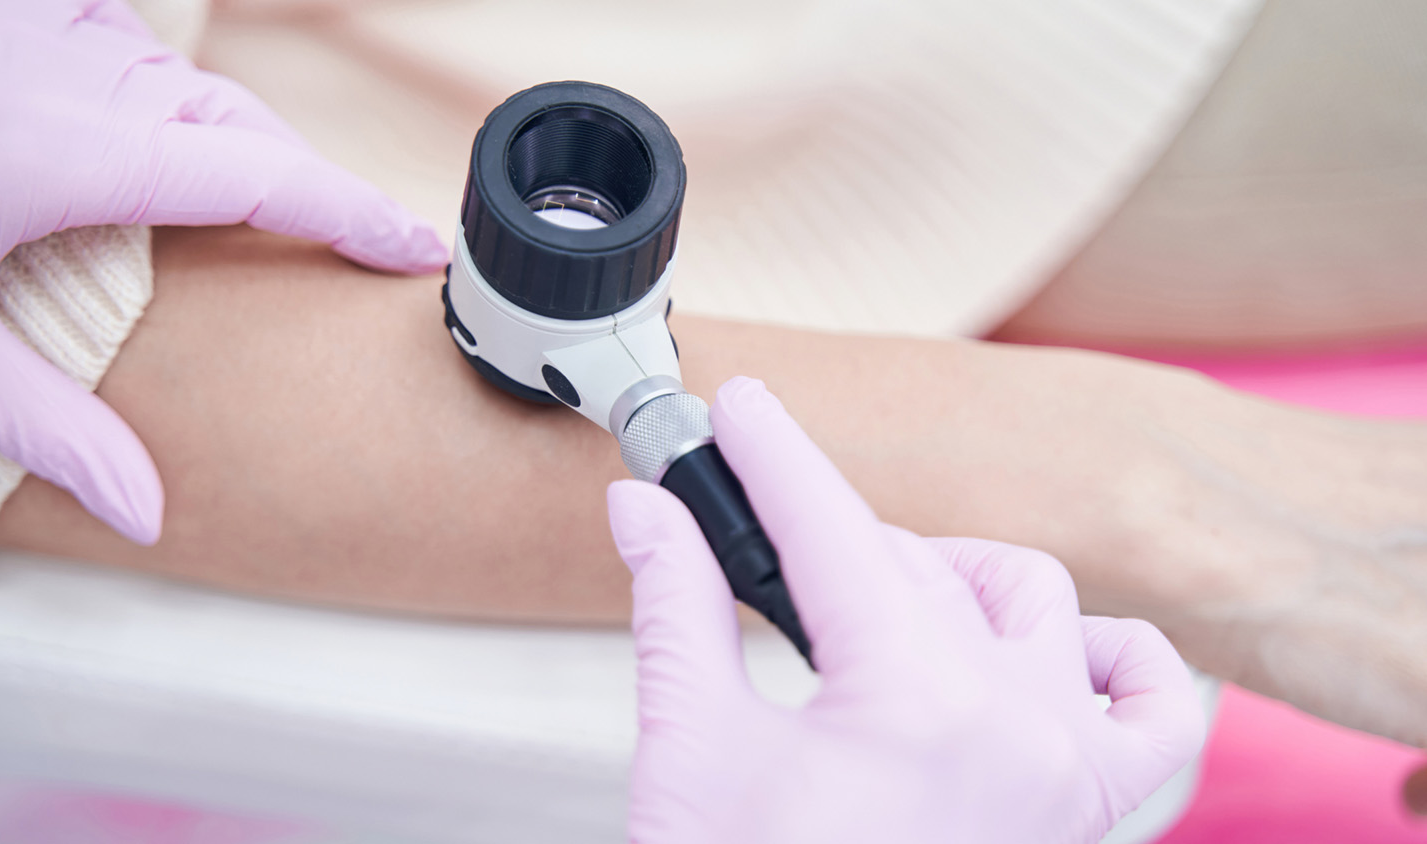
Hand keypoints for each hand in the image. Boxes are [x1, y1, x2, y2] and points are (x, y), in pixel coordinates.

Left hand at [0, 0, 445, 543]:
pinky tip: (150, 139)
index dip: (356, 215)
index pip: (268, 177)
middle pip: (243, 125)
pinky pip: (131, 52)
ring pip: (191, 84)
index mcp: (83, 151)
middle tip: (345, 246)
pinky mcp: (20, 12)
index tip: (416, 248)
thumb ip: (47, 426)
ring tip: (257, 210)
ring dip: (238, 143)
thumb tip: (151, 511)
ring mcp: (48, 27)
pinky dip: (167, 100)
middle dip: (304, 186)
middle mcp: (82, 73)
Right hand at [606, 377, 1204, 843]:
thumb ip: (678, 610)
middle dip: (825, 536)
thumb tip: (648, 511)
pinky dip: (1113, 660)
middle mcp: (1015, 727)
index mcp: (913, 704)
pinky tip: (1047, 651)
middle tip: (755, 533)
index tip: (747, 409)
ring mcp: (1064, 772)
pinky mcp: (1087, 816)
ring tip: (874, 604)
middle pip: (915, 563)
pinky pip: (1152, 706)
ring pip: (1034, 600)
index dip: (777, 456)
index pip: (834, 532)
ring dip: (952, 577)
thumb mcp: (693, 751)